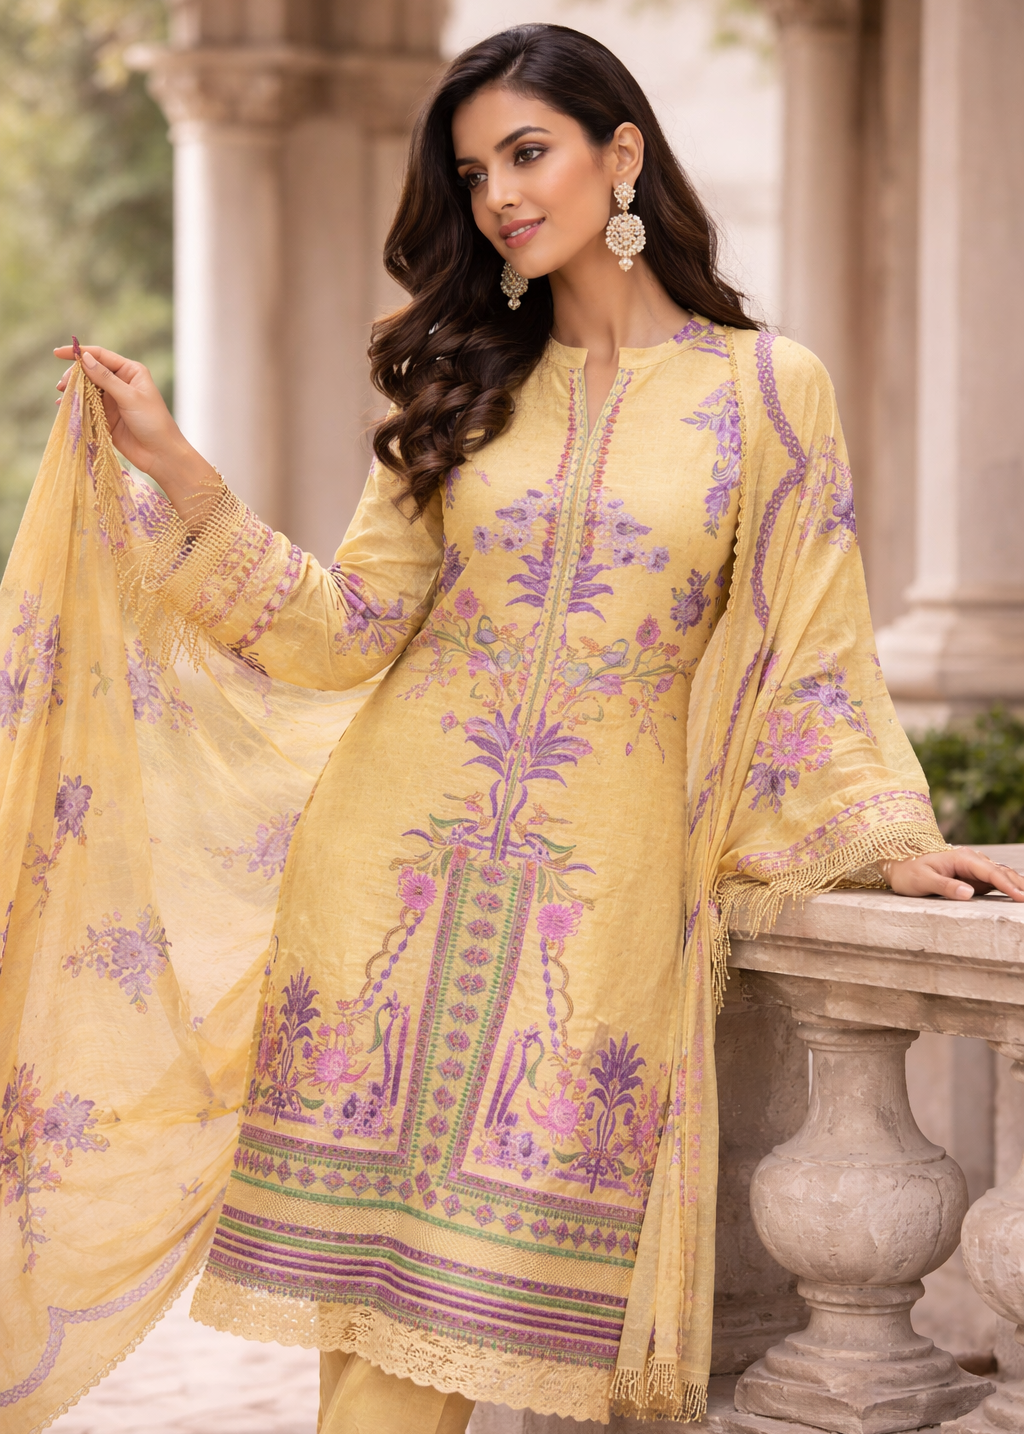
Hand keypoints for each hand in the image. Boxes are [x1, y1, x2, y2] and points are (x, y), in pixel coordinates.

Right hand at [54, 344, 215, 509]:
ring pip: (87, 388)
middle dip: (74, 375)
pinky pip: (87, 406)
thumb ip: (106, 378)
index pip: (101, 356)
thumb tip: (85, 358)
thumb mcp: (129, 397)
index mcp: (130, 371)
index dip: (79, 352)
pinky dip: (75, 404)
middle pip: (90, 371)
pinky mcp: (106, 416)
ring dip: (73, 390)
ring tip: (62, 395)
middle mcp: (121, 382)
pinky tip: (64, 406)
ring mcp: (113, 399)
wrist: (160, 454)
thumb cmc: (152, 422)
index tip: (57, 353)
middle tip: (62, 385)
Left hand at [884, 848, 1023, 901]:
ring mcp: (974, 868)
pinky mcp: (973, 877)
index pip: (990, 872)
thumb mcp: (923, 881)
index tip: (1021, 897)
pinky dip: (1010, 887)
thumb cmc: (909, 873)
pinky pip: (996, 881)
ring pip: (1002, 875)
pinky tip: (1020, 894)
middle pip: (1002, 871)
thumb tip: (969, 893)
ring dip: (1019, 885)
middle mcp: (972, 860)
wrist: (899, 864)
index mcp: (962, 858)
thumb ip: (945, 886)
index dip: (1007, 885)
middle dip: (1020, 884)